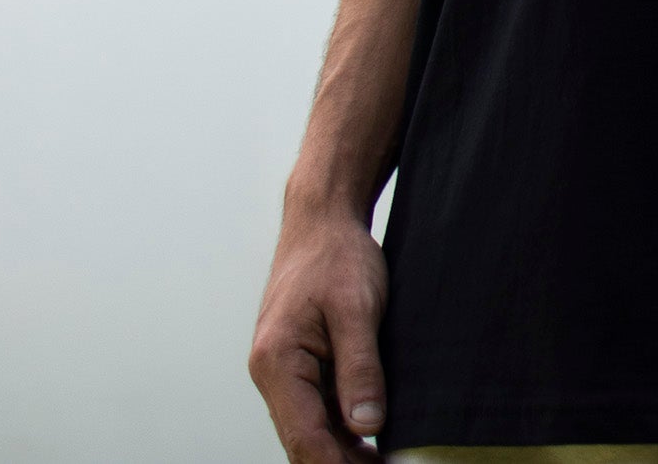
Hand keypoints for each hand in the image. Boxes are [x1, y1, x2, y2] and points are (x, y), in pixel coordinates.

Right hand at [249, 202, 389, 461]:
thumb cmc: (336, 253)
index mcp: (277, 361)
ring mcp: (284, 372)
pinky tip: (371, 441)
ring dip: (343, 451)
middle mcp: (272, 373)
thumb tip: (366, 426)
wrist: (322, 217)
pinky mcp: (299, 366)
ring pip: (310, 430)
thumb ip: (360, 367)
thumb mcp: (357, 307)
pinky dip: (341, 430)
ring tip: (384, 462)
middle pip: (303, 441)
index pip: (305, 436)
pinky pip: (317, 410)